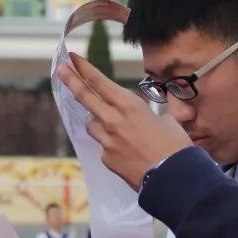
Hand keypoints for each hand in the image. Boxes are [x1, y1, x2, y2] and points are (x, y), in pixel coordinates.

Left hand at [55, 52, 189, 189]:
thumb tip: (156, 111)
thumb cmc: (176, 146)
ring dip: (97, 120)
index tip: (72, 58)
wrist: (173, 178)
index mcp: (129, 105)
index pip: (100, 82)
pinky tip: (126, 151)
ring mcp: (107, 141)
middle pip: (85, 97)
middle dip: (71, 81)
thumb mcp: (168, 121)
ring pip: (92, 124)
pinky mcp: (106, 159)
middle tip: (61, 70)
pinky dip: (110, 144)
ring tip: (115, 125)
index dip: (84, 69)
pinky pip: (103, 146)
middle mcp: (114, 120)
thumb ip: (154, 114)